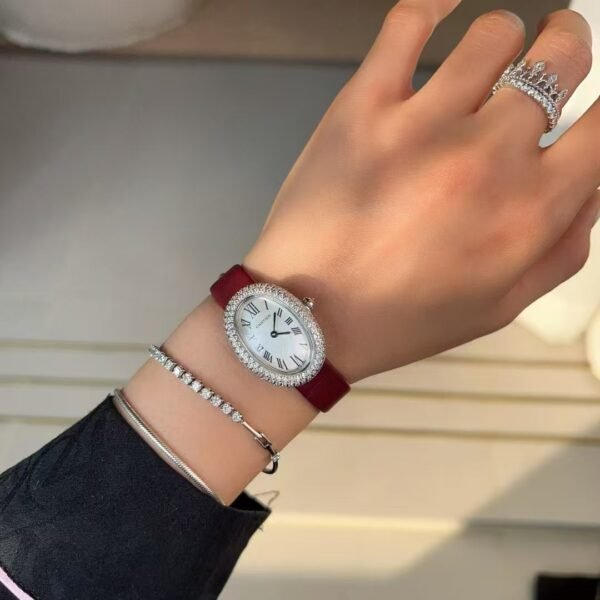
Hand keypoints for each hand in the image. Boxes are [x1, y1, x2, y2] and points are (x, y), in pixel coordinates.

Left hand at [245, 0, 598, 382]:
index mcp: (531, 208)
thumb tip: (591, 184)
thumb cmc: (403, 319)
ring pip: (493, 32)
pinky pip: (409, 21)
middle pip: (560, 56)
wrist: (312, 319)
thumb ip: (562, 247)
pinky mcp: (363, 106)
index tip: (587, 108)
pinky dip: (434, 2)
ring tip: (484, 64)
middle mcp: (488, 154)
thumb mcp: (500, 305)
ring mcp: (422, 123)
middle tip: (547, 62)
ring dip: (501, 42)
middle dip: (563, 52)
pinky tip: (444, 4)